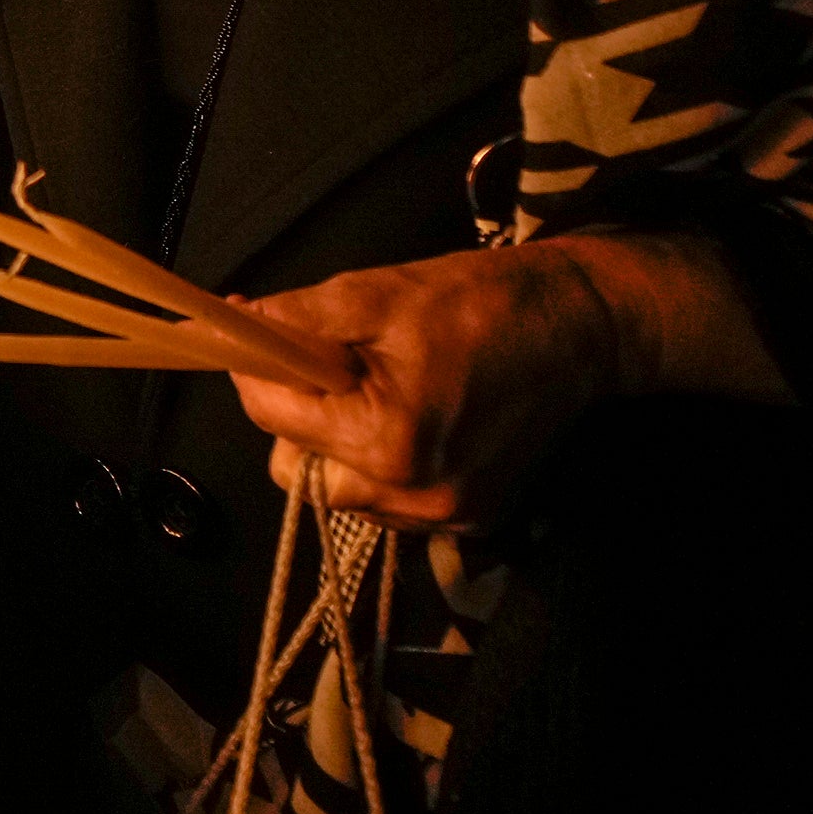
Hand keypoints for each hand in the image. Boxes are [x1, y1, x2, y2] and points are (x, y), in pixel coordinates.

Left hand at [228, 234, 774, 529]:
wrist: (581, 326)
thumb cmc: (481, 301)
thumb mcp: (376, 293)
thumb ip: (293, 319)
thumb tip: (231, 324)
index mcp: (388, 440)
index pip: (272, 417)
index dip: (259, 371)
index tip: (266, 339)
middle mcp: (414, 497)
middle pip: (298, 469)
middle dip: (298, 415)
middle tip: (331, 364)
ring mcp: (446, 517)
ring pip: (340, 490)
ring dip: (338, 443)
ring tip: (381, 388)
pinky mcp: (470, 521)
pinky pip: (388, 501)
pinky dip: (381, 463)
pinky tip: (414, 418)